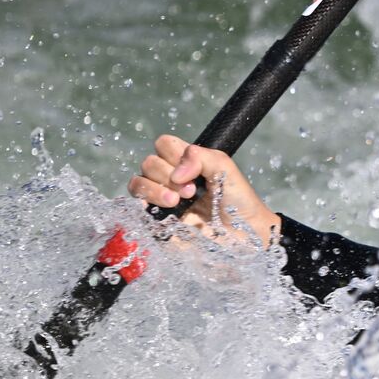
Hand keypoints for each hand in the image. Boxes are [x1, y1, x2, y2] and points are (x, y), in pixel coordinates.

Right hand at [128, 134, 280, 245]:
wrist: (242, 233)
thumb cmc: (237, 200)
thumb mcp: (225, 168)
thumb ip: (201, 157)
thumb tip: (176, 173)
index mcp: (186, 162)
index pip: (163, 145)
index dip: (172, 154)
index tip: (193, 172)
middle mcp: (170, 178)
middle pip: (148, 163)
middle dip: (167, 175)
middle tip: (191, 192)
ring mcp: (161, 200)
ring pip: (137, 183)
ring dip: (155, 189)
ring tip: (176, 202)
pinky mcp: (155, 221)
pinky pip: (135, 209)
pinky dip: (146, 205)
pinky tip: (166, 211)